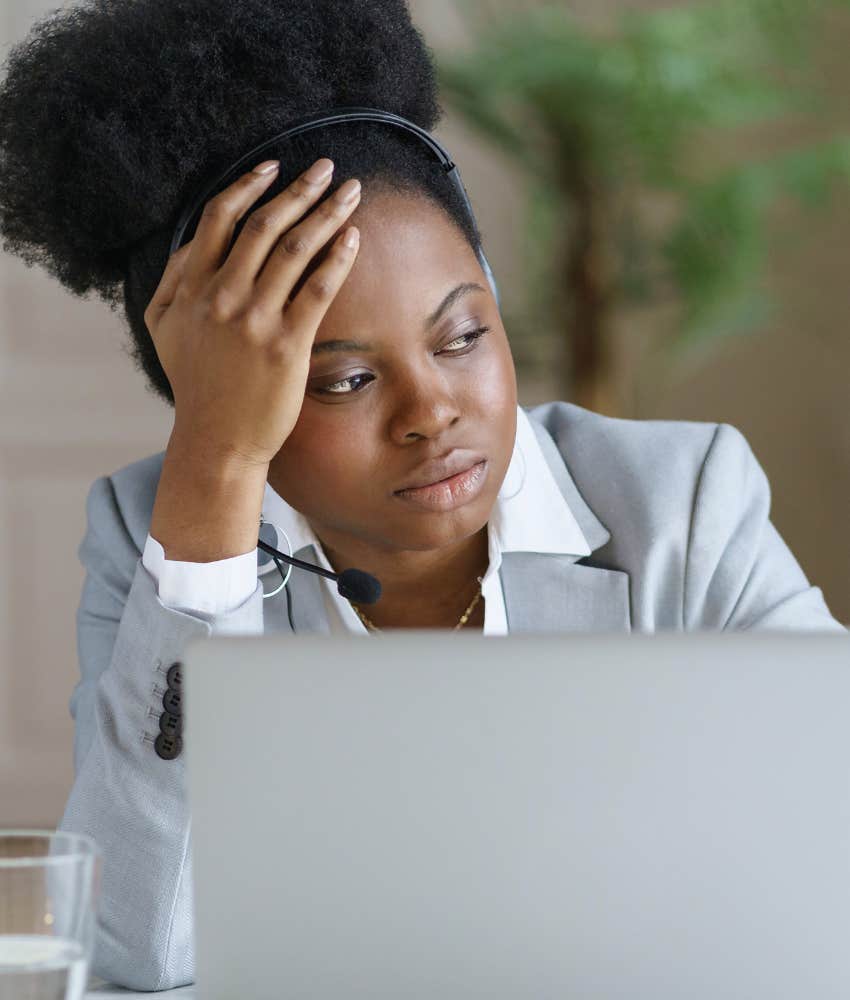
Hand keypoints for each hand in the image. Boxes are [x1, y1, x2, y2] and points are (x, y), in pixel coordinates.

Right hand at [144, 157, 361, 469]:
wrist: (216, 440)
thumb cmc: (195, 385)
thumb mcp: (163, 329)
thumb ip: (173, 280)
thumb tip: (194, 240)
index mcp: (192, 287)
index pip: (220, 218)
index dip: (249, 184)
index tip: (274, 166)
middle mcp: (222, 296)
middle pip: (264, 224)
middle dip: (300, 188)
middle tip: (329, 168)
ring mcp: (254, 319)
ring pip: (294, 248)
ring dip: (326, 212)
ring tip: (351, 192)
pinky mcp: (286, 344)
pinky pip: (317, 289)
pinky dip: (337, 258)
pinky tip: (353, 237)